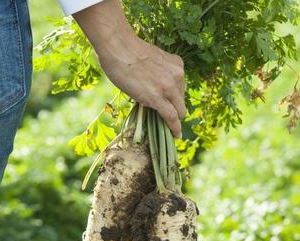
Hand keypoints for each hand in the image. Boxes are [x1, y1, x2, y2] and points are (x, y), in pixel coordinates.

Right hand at [73, 0, 185, 137]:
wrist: (118, 47)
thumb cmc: (127, 50)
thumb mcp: (152, 60)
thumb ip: (159, 73)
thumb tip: (154, 87)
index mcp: (177, 65)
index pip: (180, 87)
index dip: (175, 99)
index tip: (173, 106)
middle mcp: (177, 75)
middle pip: (181, 101)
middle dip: (175, 109)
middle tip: (166, 117)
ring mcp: (168, 87)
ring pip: (178, 111)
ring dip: (174, 119)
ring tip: (168, 128)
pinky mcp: (157, 98)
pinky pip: (171, 117)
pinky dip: (174, 128)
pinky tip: (175, 135)